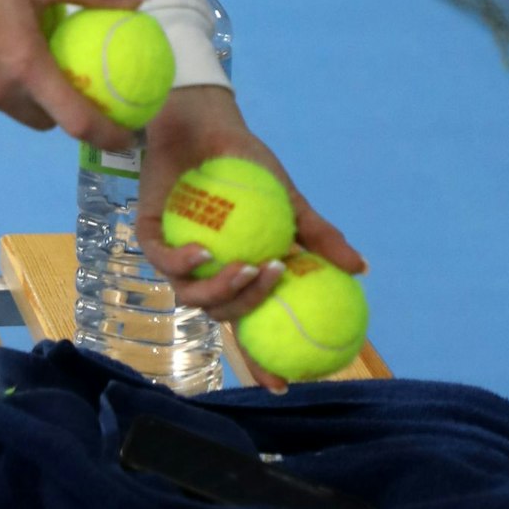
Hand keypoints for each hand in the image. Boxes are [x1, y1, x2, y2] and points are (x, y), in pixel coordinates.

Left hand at [135, 85, 366, 392]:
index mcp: (238, 274)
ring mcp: (175, 256)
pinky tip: (204, 250)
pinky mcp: (148, 233)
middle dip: (249, 307)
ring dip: (222, 289)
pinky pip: (163, 261)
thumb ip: (317, 233)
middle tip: (273, 277)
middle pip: (223, 314)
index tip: (283, 385)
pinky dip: (183, 262)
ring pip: (192, 296)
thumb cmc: (246, 162)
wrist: (206, 123)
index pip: (249, 326)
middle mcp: (205, 273)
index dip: (262, 361)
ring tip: (247, 267)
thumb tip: (361, 268)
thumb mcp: (288, 198)